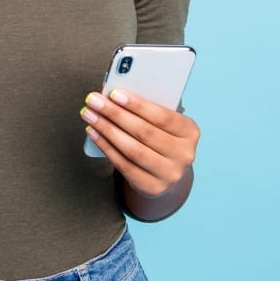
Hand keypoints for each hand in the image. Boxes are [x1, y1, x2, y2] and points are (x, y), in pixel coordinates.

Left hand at [81, 88, 199, 198]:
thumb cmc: (159, 135)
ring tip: (89, 115)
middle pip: (144, 132)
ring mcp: (170, 174)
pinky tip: (93, 133)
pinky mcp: (153, 187)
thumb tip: (112, 93)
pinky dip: (106, 147)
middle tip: (93, 101)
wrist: (165, 171)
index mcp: (190, 131)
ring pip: (133, 150)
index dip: (137, 105)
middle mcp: (185, 154)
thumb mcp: (160, 120)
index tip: (113, 93)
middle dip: (115, 114)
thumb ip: (144, 108)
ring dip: (107, 130)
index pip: (163, 116)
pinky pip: (124, 165)